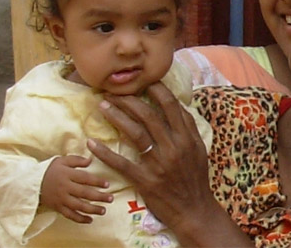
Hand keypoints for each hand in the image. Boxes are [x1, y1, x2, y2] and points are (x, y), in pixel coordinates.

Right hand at [40, 155, 112, 223]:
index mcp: (67, 175)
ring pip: (78, 206)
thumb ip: (77, 160)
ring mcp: (61, 199)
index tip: (107, 184)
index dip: (97, 181)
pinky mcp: (58, 208)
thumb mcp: (62, 160)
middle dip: (99, 197)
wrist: (31, 183)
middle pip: (84, 193)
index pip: (85, 178)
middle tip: (111, 198)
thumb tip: (90, 160)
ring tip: (103, 210)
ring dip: (92, 209)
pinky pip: (70, 215)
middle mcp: (65, 188)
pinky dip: (80, 219)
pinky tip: (90, 220)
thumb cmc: (50, 170)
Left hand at [87, 83, 245, 244]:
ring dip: (117, 117)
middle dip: (130, 100)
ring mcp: (159, 164)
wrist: (194, 209)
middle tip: (114, 92)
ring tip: (102, 106)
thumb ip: (188, 127)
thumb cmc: (196, 177)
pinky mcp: (145, 180)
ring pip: (135, 133)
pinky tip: (92, 143)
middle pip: (149, 115)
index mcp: (186, 137)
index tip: (142, 81)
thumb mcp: (199, 149)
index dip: (155, 89)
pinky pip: (122, 163)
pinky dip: (105, 153)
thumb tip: (176, 105)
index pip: (170, 106)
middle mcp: (173, 147)